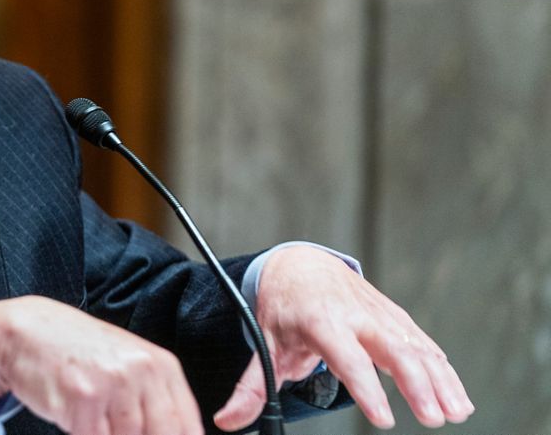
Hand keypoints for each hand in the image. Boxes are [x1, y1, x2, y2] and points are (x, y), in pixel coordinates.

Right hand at [0, 296, 202, 434]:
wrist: (26, 330)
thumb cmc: (76, 351)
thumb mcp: (126, 367)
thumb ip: (153, 404)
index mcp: (160, 365)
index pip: (187, 427)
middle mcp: (141, 371)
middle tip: (111, 427)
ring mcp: (113, 383)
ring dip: (105, 434)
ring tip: (92, 418)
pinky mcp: (84, 398)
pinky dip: (82, 433)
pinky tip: (73, 416)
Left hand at [213, 247, 474, 430]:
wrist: (301, 264)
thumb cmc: (283, 308)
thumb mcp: (263, 341)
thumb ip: (251, 387)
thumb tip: (227, 422)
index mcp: (320, 321)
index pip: (346, 357)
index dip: (365, 387)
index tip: (382, 419)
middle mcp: (355, 315)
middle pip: (392, 349)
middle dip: (416, 385)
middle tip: (433, 419)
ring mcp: (379, 314)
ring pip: (416, 346)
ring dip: (440, 380)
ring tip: (456, 414)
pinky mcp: (395, 316)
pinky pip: (424, 343)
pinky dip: (444, 370)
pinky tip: (458, 398)